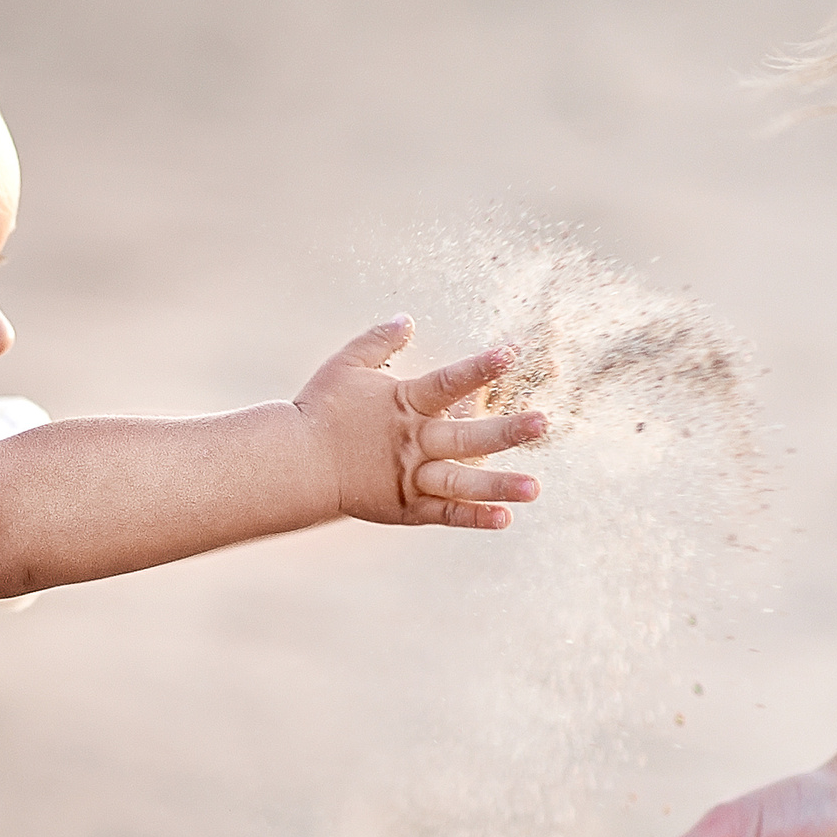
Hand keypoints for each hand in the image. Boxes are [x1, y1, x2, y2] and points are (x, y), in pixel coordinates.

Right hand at [294, 317, 544, 528]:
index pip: (448, 382)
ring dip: (498, 484)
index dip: (480, 368)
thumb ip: (378, 341)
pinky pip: (445, 513)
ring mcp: (410, 477)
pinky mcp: (406, 507)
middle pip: (465, 436)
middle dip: (506, 430)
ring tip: (535, 487)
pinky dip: (473, 517)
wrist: (293, 464)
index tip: (511, 353)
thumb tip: (406, 319)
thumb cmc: (318, 411)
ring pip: (461, 481)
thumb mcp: (346, 366)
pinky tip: (505, 518)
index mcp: (403, 404)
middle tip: (542, 423)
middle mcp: (413, 441)